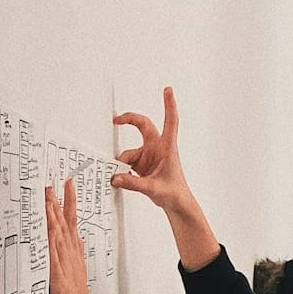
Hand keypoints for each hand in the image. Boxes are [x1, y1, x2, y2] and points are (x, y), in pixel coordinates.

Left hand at [45, 180, 104, 293]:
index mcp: (73, 253)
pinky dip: (51, 236)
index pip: (72, 221)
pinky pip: (53, 251)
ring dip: (54, 212)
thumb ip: (72, 256)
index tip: (66, 185)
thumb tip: (74, 242)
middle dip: (60, 200)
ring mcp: (64, 262)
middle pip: (66, 221)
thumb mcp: (73, 273)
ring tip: (49, 193)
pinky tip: (48, 225)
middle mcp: (70, 254)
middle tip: (55, 180)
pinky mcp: (57, 274)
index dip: (69, 202)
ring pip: (59, 232)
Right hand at [111, 87, 194, 212]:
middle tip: (116, 120)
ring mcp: (149, 155)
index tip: (168, 90)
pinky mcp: (142, 164)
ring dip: (123, 163)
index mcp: (167, 147)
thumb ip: (133, 183)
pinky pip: (127, 162)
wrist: (176, 203)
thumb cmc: (174, 192)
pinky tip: (123, 179)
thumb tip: (116, 177)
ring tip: (120, 177)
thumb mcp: (153, 188)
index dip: (169, 105)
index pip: (170, 121)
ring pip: (129, 152)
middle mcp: (158, 148)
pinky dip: (123, 170)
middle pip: (143, 126)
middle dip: (129, 120)